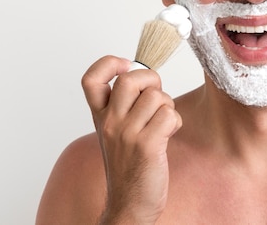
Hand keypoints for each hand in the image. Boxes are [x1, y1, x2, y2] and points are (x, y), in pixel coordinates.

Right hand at [81, 55, 181, 223]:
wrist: (130, 204)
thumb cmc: (129, 165)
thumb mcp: (117, 131)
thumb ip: (125, 104)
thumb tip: (144, 75)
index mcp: (100, 116)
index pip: (91, 79)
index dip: (108, 63)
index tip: (125, 65)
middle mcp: (110, 123)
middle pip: (130, 79)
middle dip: (152, 81)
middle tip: (155, 98)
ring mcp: (127, 134)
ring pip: (157, 97)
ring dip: (168, 107)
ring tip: (162, 124)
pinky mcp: (147, 145)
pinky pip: (169, 115)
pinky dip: (175, 122)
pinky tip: (168, 135)